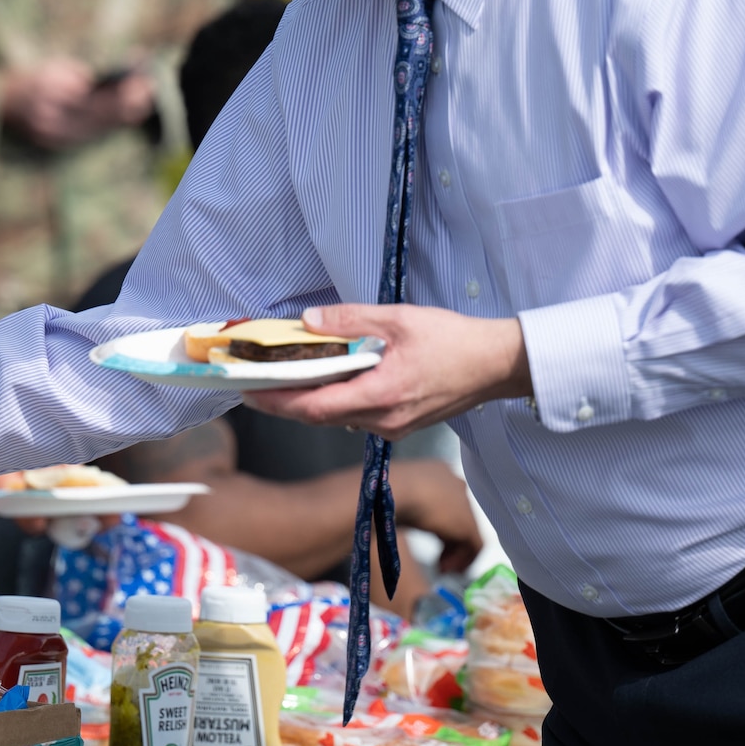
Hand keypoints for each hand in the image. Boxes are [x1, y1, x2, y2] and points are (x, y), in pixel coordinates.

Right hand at [1, 60, 153, 147]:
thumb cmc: (33, 78)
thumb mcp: (58, 67)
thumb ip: (87, 77)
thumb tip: (124, 80)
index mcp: (49, 90)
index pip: (96, 95)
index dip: (122, 92)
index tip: (144, 81)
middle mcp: (50, 117)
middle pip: (99, 116)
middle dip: (127, 105)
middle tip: (149, 91)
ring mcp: (51, 135)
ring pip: (95, 130)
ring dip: (121, 117)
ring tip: (141, 104)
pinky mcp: (53, 144)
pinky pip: (87, 137)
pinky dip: (106, 126)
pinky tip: (122, 117)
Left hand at [242, 303, 530, 438]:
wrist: (495, 365)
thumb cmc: (454, 340)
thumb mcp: (399, 319)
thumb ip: (351, 319)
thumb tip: (309, 321)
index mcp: (380, 395)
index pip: (313, 407)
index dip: (276, 402)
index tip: (249, 392)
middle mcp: (383, 420)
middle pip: (319, 416)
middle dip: (284, 403)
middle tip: (255, 385)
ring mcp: (392, 427)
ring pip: (337, 418)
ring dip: (309, 402)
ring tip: (284, 380)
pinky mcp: (400, 425)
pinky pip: (357, 416)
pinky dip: (335, 401)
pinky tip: (328, 382)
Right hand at [396, 461, 483, 574]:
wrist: (393, 491)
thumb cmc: (386, 491)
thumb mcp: (401, 498)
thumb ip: (413, 507)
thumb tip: (412, 518)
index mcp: (439, 473)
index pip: (448, 502)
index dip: (442, 526)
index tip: (434, 541)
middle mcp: (456, 483)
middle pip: (460, 518)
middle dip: (451, 542)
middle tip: (440, 561)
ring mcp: (464, 503)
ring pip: (468, 532)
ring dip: (456, 554)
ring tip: (441, 567)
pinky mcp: (468, 523)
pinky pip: (474, 545)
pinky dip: (464, 560)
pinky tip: (446, 567)